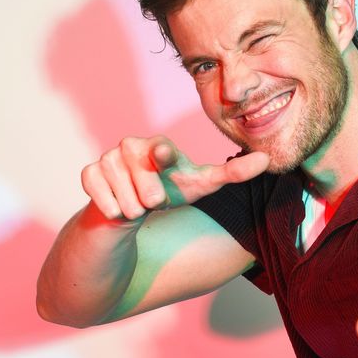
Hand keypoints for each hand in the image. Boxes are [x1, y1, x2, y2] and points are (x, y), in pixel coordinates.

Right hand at [81, 136, 268, 220]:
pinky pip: (100, 197)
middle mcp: (131, 146)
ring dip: (132, 207)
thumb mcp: (201, 186)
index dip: (162, 154)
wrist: (131, 211)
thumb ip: (233, 173)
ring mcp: (107, 158)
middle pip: (146, 184)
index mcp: (158, 146)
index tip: (163, 155)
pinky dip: (111, 208)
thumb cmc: (169, 193)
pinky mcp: (89, 174)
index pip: (161, 149)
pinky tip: (116, 208)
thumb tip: (268, 160)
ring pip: (124, 194)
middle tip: (152, 200)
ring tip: (135, 204)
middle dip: (150, 198)